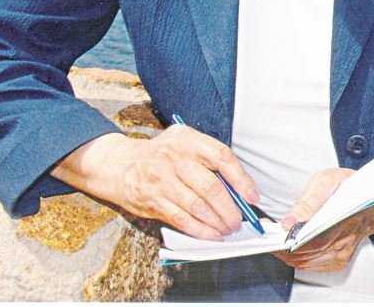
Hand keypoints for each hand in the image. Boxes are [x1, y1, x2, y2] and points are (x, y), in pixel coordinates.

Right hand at [52, 125, 259, 240]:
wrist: (120, 165)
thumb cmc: (161, 155)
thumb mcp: (183, 142)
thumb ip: (208, 159)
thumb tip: (239, 189)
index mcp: (187, 139)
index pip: (221, 156)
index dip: (241, 178)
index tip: (252, 196)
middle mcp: (174, 158)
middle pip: (211, 187)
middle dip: (230, 209)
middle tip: (239, 220)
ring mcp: (162, 180)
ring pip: (198, 207)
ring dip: (217, 222)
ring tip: (228, 229)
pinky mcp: (154, 201)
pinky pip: (183, 219)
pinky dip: (201, 231)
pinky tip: (212, 235)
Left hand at [272, 168, 373, 272]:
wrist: (372, 196)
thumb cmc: (351, 185)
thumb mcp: (327, 181)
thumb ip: (307, 202)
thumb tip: (289, 222)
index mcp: (342, 222)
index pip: (309, 242)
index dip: (287, 242)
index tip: (273, 235)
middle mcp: (344, 242)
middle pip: (305, 255)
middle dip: (282, 248)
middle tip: (269, 237)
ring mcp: (342, 253)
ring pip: (307, 263)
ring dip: (288, 255)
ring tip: (276, 242)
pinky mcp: (341, 259)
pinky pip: (314, 266)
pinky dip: (298, 259)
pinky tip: (291, 249)